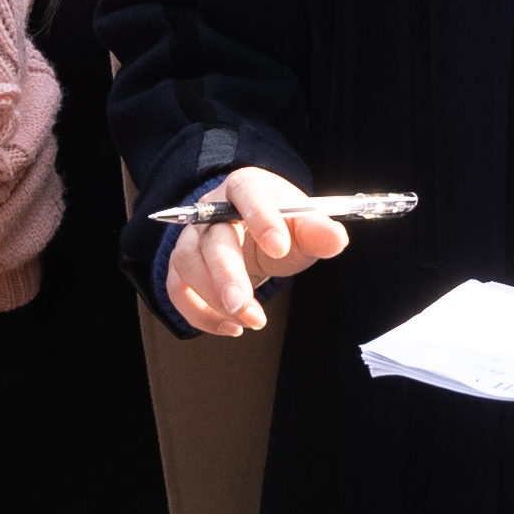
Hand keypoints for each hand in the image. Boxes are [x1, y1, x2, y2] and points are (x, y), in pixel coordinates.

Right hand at [160, 167, 347, 336]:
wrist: (256, 232)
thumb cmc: (281, 225)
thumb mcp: (304, 224)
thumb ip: (319, 231)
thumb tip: (336, 239)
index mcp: (246, 186)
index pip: (247, 193)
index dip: (260, 218)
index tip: (279, 247)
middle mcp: (212, 209)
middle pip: (211, 238)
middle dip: (227, 274)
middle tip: (245, 305)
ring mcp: (193, 237)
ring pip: (187, 264)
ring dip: (214, 299)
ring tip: (250, 320)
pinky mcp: (184, 264)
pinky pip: (177, 289)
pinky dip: (198, 313)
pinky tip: (230, 327)